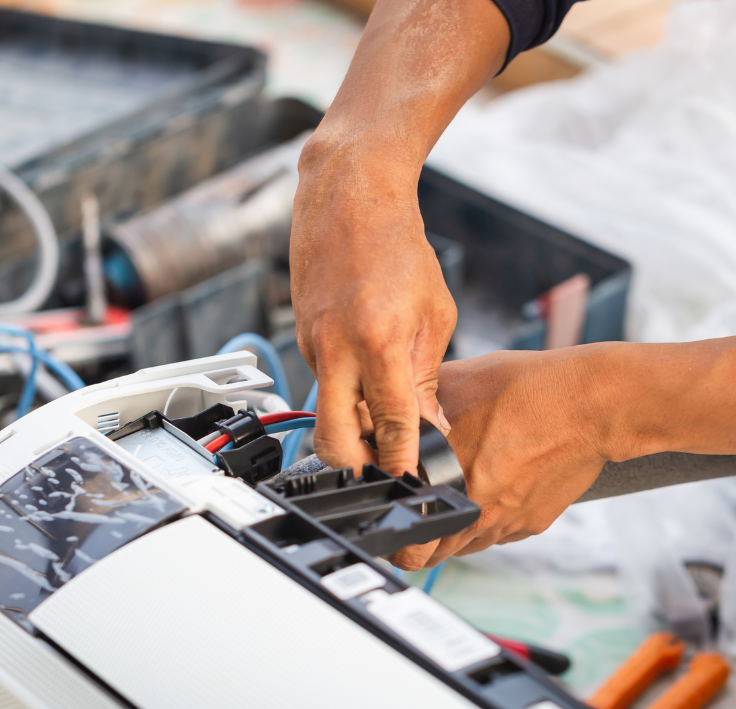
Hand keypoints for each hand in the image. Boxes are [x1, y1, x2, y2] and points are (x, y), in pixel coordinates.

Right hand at [291, 144, 456, 476]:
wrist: (348, 197)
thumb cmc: (397, 246)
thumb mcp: (435, 313)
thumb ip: (427, 375)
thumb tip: (429, 425)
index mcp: (378, 341)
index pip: (391, 423)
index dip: (402, 461)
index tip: (413, 484)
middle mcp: (336, 348)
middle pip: (332, 440)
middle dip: (355, 469)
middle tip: (383, 474)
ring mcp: (311, 345)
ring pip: (326, 412)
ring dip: (352, 428)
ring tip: (385, 427)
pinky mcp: (301, 339)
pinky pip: (323, 382)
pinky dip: (345, 393)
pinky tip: (368, 381)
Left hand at [388, 349, 611, 568]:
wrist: (589, 405)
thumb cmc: (526, 390)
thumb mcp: (456, 383)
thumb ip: (416, 405)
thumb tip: (387, 407)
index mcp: (447, 483)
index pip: (407, 537)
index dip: (395, 532)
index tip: (394, 521)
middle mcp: (476, 513)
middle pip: (433, 554)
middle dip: (420, 542)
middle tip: (417, 517)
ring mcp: (506, 523)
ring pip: (466, 547)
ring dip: (454, 533)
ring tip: (455, 499)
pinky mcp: (532, 523)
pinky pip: (499, 533)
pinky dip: (489, 520)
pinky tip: (492, 489)